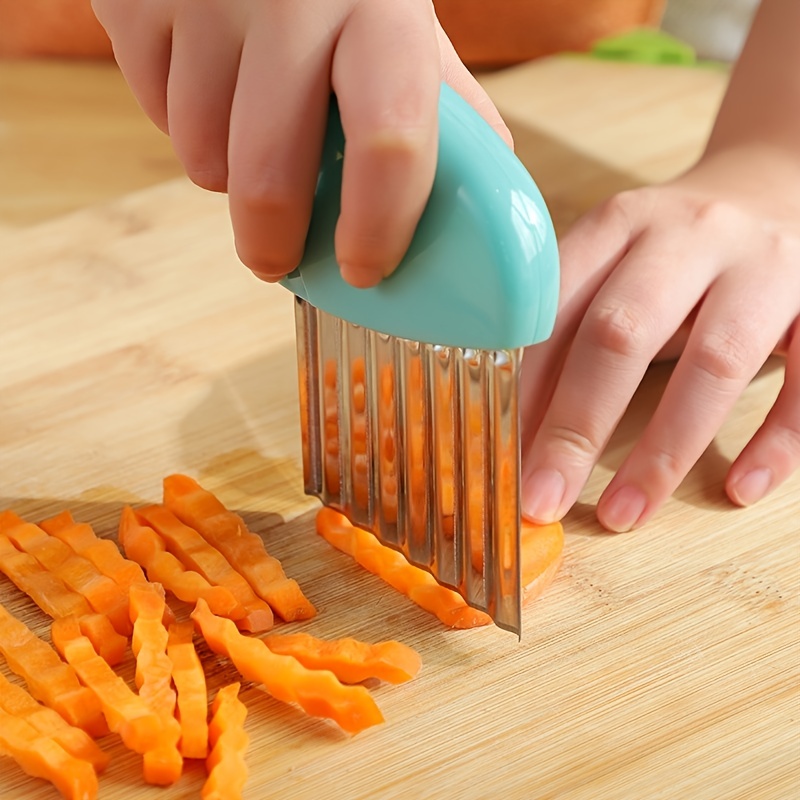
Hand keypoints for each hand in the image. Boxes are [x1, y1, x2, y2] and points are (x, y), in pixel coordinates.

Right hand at [91, 0, 509, 287]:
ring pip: (203, 158)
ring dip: (227, 174)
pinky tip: (208, 83)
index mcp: (382, 4)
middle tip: (278, 260)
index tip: (365, 271)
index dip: (378, 226)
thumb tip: (478, 195)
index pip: (390, 140)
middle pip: (270, 177)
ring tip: (247, 130)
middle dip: (274, 244)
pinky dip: (184, 123)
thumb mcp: (396, 16)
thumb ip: (438, 100)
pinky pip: (156, 114)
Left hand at [519, 145, 799, 531]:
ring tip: (621, 514)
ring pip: (713, 362)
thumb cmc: (674, 247)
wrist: (778, 182)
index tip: (498, 452)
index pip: (555, 308)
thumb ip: (568, 324)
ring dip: (663, 450)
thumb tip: (513, 422)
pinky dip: (777, 441)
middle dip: (576, 426)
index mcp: (619, 224)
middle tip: (542, 499)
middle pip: (621, 333)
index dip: (522, 386)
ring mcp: (764, 265)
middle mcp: (689, 236)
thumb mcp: (615, 260)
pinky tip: (738, 491)